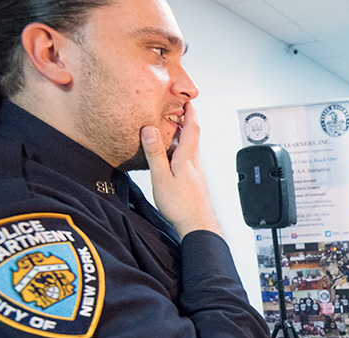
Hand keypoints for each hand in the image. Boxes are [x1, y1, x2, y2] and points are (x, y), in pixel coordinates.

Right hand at [141, 102, 222, 237]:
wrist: (198, 226)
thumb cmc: (181, 206)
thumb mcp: (162, 178)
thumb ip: (155, 153)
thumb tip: (150, 129)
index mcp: (187, 158)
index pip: (193, 127)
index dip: (190, 112)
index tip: (187, 100)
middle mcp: (195, 163)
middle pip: (192, 136)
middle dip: (185, 121)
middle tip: (176, 109)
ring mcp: (196, 172)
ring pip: (190, 148)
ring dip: (182, 136)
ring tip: (171, 129)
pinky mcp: (194, 181)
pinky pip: (187, 159)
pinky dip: (180, 150)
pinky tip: (171, 156)